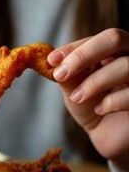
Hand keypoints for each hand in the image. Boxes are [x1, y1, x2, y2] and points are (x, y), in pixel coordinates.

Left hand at [48, 28, 128, 171]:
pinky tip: (100, 109)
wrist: (107, 133)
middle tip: (61, 74)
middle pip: (115, 38)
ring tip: (77, 97)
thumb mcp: (74, 88)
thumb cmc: (92, 105)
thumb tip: (51, 62)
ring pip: (125, 65)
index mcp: (114, 49)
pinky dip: (112, 101)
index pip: (97, 37)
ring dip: (94, 82)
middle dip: (83, 56)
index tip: (51, 60)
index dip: (74, 48)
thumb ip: (66, 74)